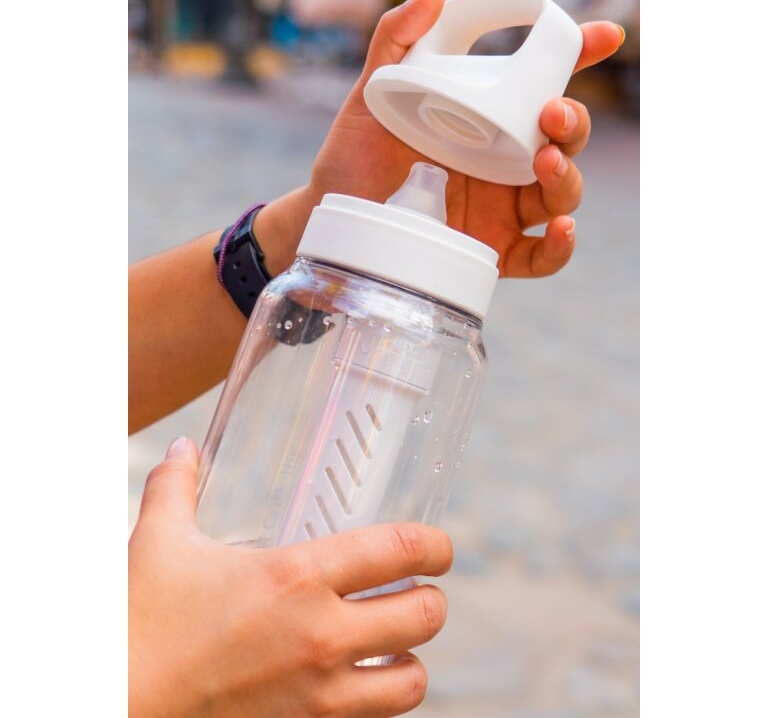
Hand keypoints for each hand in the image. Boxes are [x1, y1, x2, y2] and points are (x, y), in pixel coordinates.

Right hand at [129, 437, 452, 717]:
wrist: (117, 701)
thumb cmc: (141, 620)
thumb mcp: (159, 542)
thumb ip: (176, 487)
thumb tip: (185, 448)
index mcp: (297, 575)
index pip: (399, 549)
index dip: (436, 544)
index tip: (440, 546)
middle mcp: (321, 633)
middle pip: (425, 614)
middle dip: (430, 598)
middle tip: (415, 590)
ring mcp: (319, 692)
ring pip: (413, 680)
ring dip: (411, 656)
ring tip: (394, 642)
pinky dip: (380, 698)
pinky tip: (359, 681)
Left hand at [259, 0, 623, 277]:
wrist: (332, 215)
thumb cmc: (354, 154)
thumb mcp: (371, 94)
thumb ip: (397, 40)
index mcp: (485, 119)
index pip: (540, 86)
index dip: (577, 57)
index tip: (602, 36)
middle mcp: (502, 163)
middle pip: (563, 140)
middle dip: (572, 123)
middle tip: (549, 113)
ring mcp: (501, 209)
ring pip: (561, 194)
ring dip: (566, 176)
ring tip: (544, 162)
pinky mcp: (492, 251)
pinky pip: (540, 257)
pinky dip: (559, 246)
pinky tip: (560, 228)